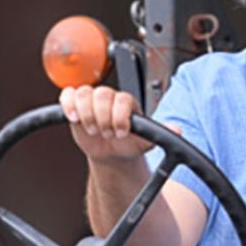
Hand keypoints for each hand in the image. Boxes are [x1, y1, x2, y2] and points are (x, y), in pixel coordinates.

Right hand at [59, 86, 176, 164]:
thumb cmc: (129, 144)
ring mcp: (91, 100)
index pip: (122, 99)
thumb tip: (178, 130)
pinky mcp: (75, 105)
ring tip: (92, 130)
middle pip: (101, 94)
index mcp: (127, 103)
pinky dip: (68, 104)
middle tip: (107, 134)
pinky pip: (68, 94)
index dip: (119, 116)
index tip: (121, 132)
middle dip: (103, 117)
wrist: (113, 152)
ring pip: (83, 93)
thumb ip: (160, 134)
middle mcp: (109, 98)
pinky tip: (74, 118)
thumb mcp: (146, 141)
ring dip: (86, 114)